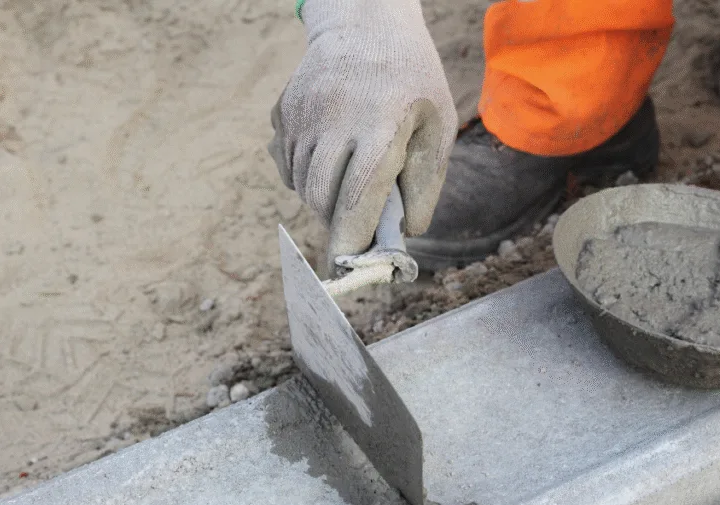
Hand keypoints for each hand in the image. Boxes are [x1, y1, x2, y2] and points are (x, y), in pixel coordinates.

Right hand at [268, 0, 457, 276]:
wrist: (364, 23)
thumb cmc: (411, 79)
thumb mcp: (437, 125)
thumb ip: (425, 182)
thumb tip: (407, 234)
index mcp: (379, 126)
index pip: (357, 197)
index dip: (352, 238)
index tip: (350, 265)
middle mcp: (333, 121)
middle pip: (324, 200)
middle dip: (342, 222)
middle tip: (363, 221)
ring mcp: (302, 116)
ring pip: (303, 186)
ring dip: (326, 200)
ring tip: (352, 179)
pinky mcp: (282, 113)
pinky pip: (288, 166)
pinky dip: (307, 176)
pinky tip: (331, 156)